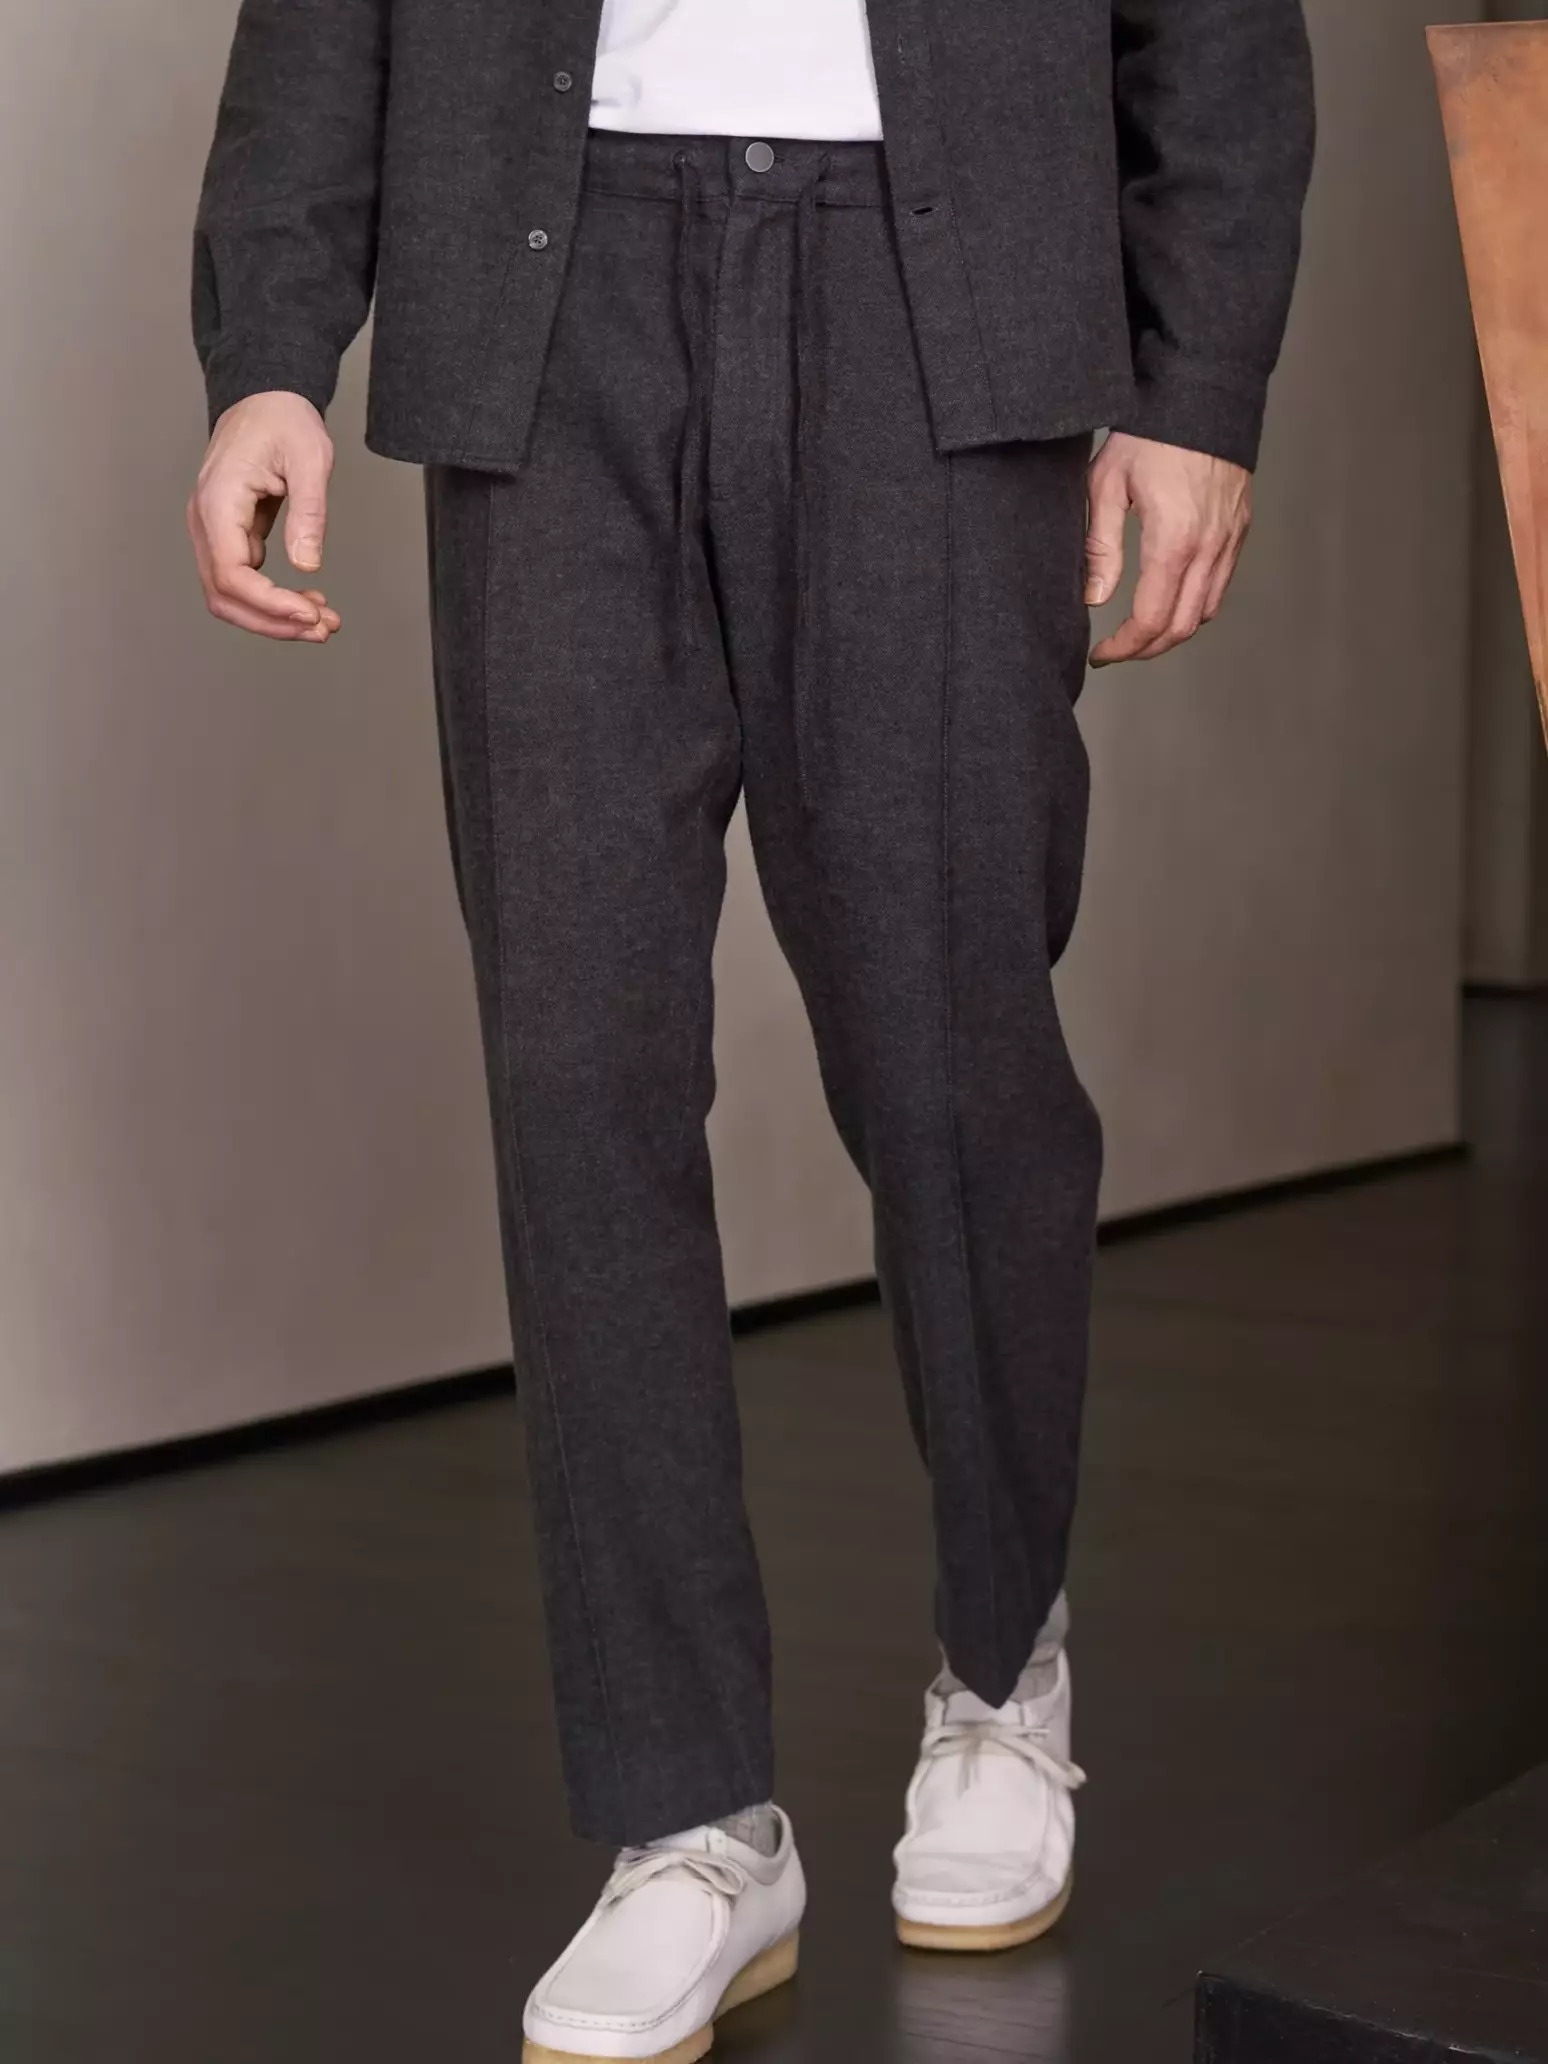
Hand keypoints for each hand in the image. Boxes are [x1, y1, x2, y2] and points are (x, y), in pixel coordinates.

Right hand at [188, 392, 341, 642]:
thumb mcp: (309, 459)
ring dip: (274, 618)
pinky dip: (274, 600)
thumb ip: (309, 512)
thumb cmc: (282, 419)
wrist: (265, 398)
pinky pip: (243, 581)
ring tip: (322, 622)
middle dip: (273, 622)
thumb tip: (306, 565)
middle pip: (224, 597)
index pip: (232, 575)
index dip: (270, 605)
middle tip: (322, 628)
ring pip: (230, 596)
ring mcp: (212, 530)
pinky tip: (308, 602)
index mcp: (218, 502)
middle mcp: (205, 520)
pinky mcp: (229, 535)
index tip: (309, 614)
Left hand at [1084, 433, 1250, 666]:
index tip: (1100, 653)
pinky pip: (1220, 585)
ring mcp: (1230, 539)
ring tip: (1138, 632)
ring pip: (1205, 611)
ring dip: (1172, 631)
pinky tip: (1168, 599)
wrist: (1203, 392)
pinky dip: (1194, 605)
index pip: (1150, 619)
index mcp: (1174, 540)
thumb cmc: (1149, 432)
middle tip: (1116, 651)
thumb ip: (1099, 546)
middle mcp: (1209, 547)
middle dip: (1146, 649)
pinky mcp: (1240, 529)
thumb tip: (1095, 599)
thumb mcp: (1106, 484)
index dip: (1123, 647)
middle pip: (1181, 627)